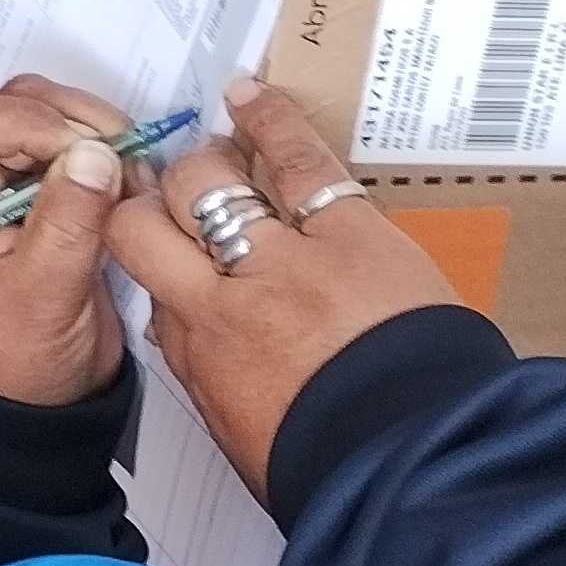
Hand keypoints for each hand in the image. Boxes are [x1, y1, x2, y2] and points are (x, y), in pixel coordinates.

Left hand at [0, 77, 133, 407]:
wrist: (27, 410)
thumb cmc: (17, 367)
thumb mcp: (45, 300)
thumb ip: (67, 224)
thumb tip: (94, 152)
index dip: (24, 122)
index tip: (85, 151)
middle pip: (2, 107)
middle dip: (67, 119)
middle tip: (125, 154)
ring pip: (35, 117)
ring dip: (88, 131)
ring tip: (132, 173)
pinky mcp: (32, 196)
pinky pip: (62, 147)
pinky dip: (98, 153)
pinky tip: (130, 183)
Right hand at [104, 78, 456, 496]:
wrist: (418, 470)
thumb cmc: (338, 469)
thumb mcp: (240, 433)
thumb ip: (206, 370)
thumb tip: (187, 331)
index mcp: (200, 353)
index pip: (147, 278)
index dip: (147, 250)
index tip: (154, 240)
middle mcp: (225, 297)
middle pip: (157, 221)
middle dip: (159, 202)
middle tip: (174, 193)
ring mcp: (284, 259)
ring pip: (210, 182)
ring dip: (206, 165)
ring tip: (211, 151)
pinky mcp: (349, 233)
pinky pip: (297, 161)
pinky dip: (269, 123)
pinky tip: (245, 96)